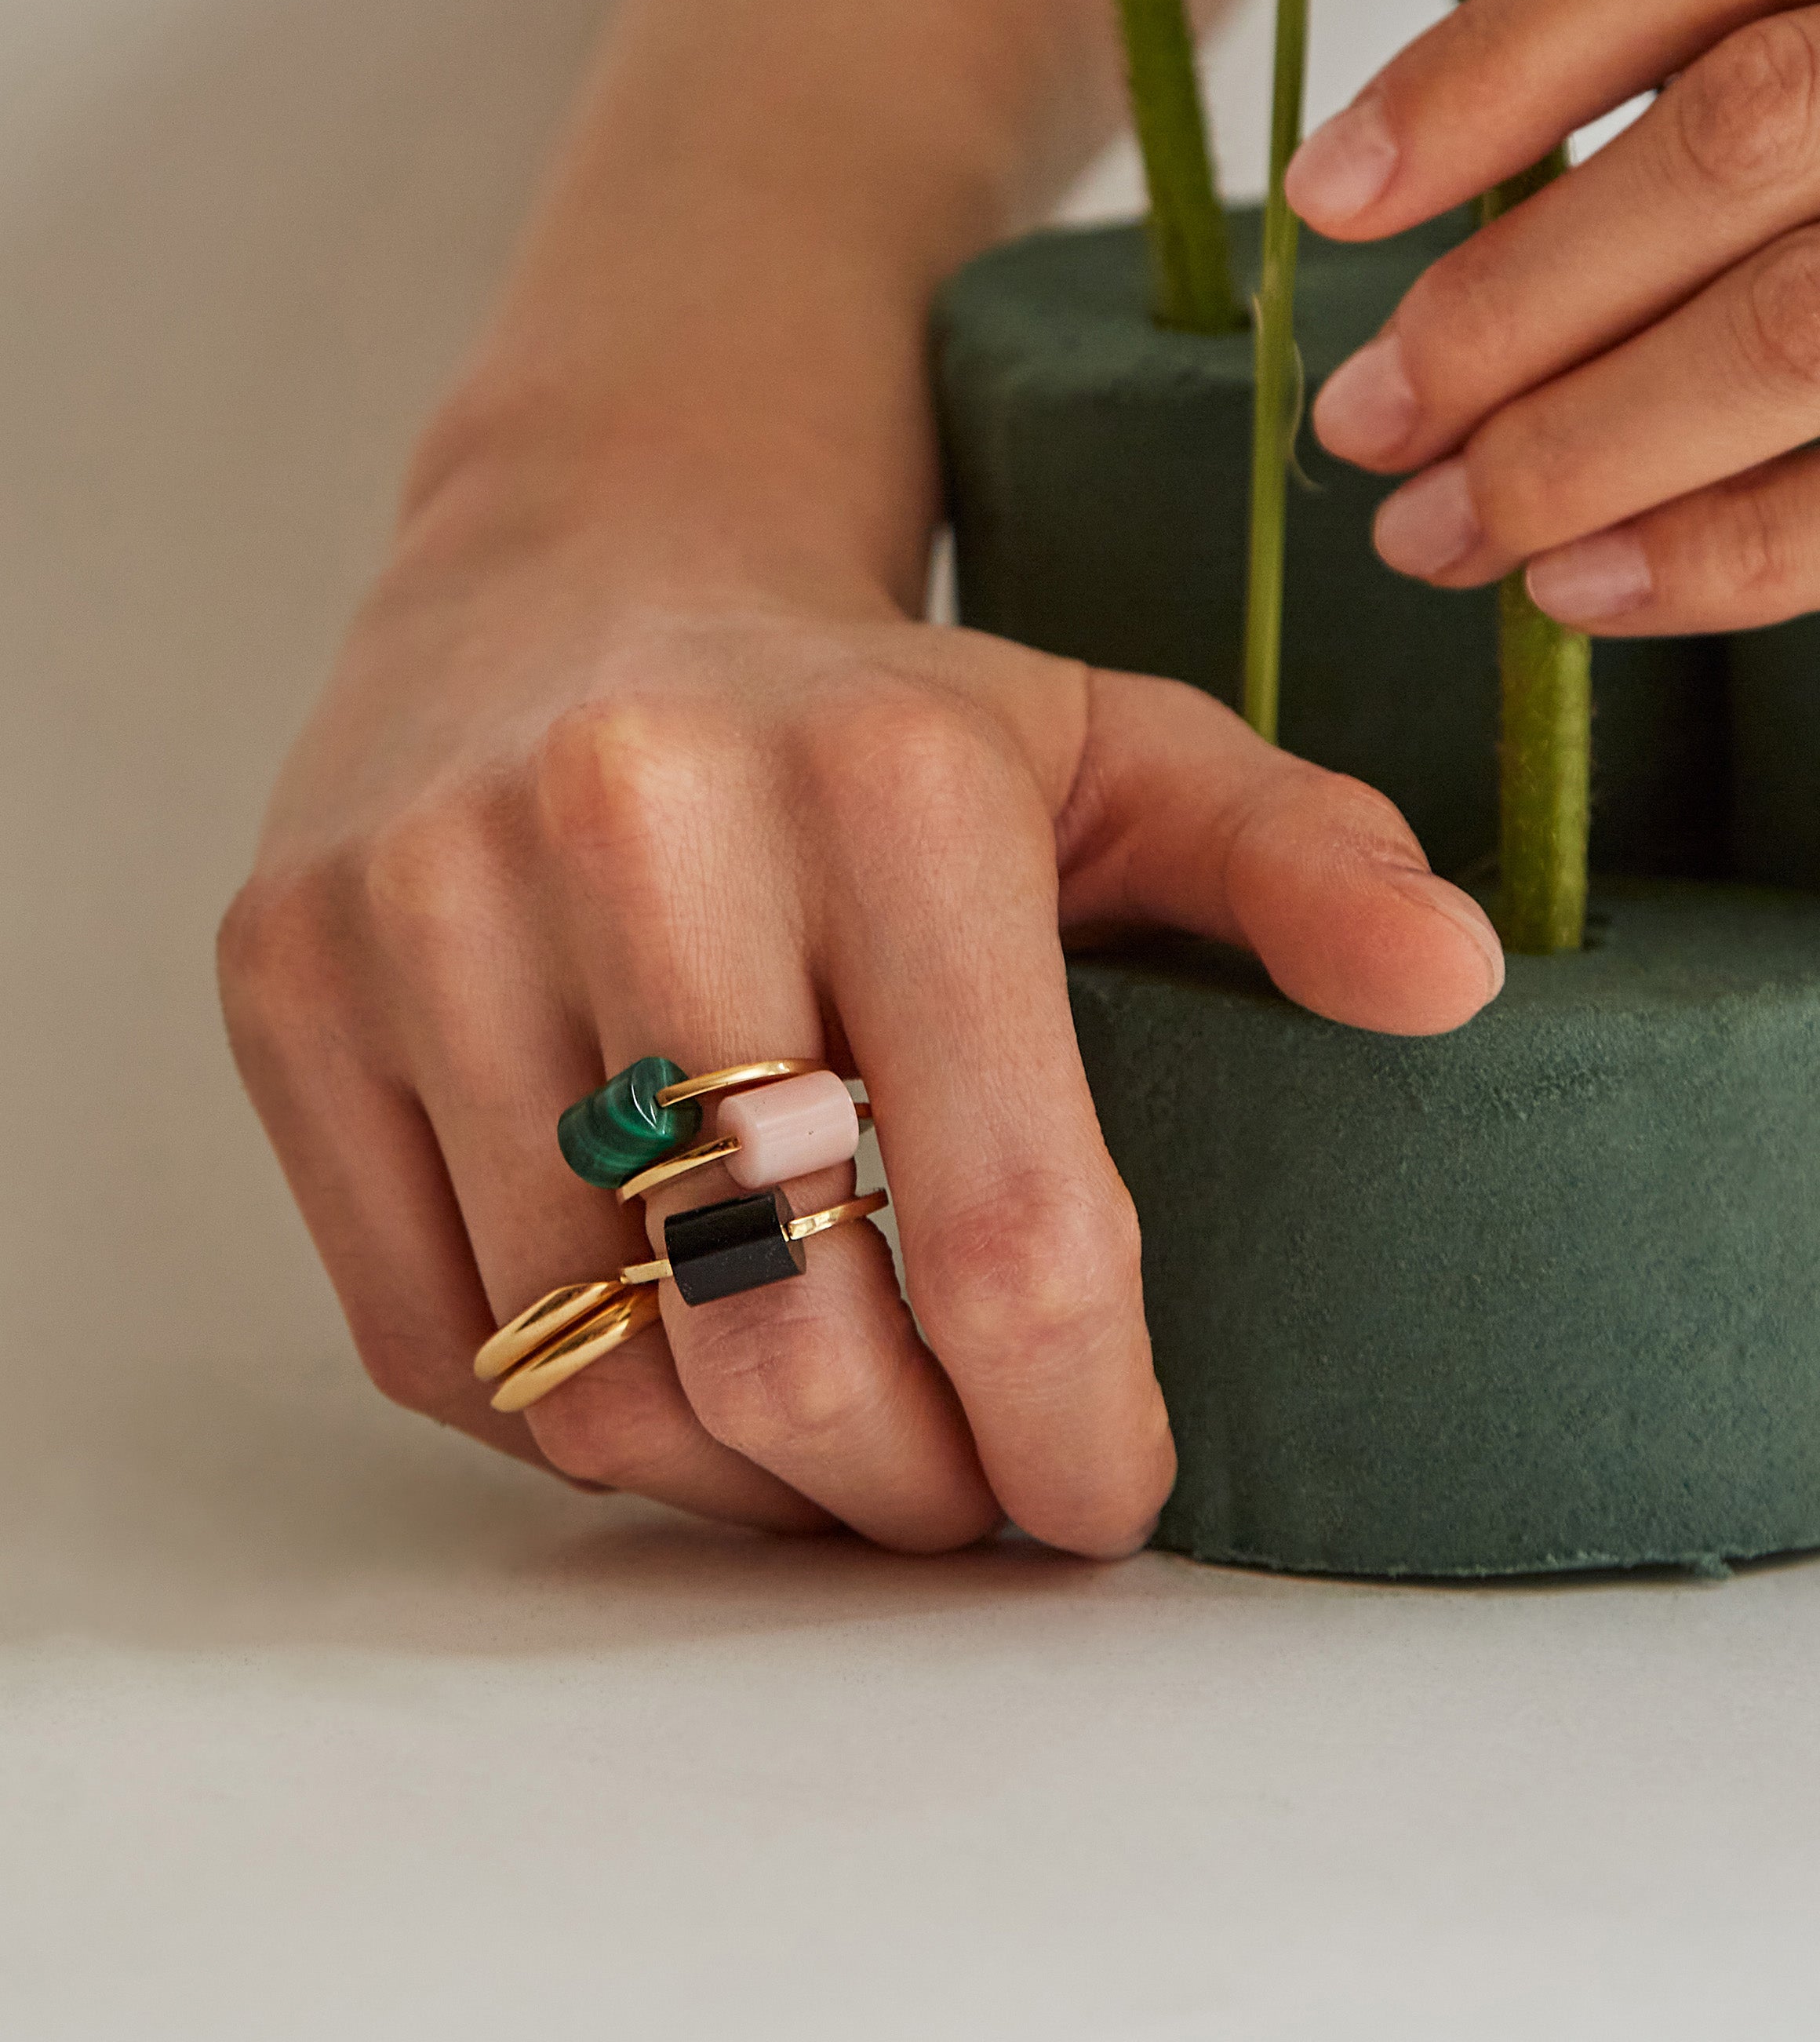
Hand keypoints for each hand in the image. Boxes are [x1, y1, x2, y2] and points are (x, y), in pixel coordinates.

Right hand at [219, 423, 1502, 1560]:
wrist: (582, 555)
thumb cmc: (869, 701)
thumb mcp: (1110, 741)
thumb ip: (1288, 863)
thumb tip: (1454, 979)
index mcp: (888, 778)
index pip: (1010, 1227)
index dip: (1076, 1428)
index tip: (1104, 1489)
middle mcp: (633, 822)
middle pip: (792, 1340)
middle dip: (919, 1494)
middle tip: (972, 1496)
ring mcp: (424, 906)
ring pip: (597, 1371)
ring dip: (747, 1483)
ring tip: (835, 1450)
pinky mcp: (285, 974)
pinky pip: (434, 1337)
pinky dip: (573, 1411)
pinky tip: (673, 1372)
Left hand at [1284, 0, 1819, 635]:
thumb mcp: (1812, 4)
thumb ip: (1674, 51)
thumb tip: (1389, 194)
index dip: (1496, 66)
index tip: (1327, 195)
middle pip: (1729, 147)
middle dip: (1505, 311)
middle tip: (1362, 423)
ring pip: (1785, 329)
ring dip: (1574, 454)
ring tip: (1433, 534)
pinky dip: (1705, 556)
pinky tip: (1572, 588)